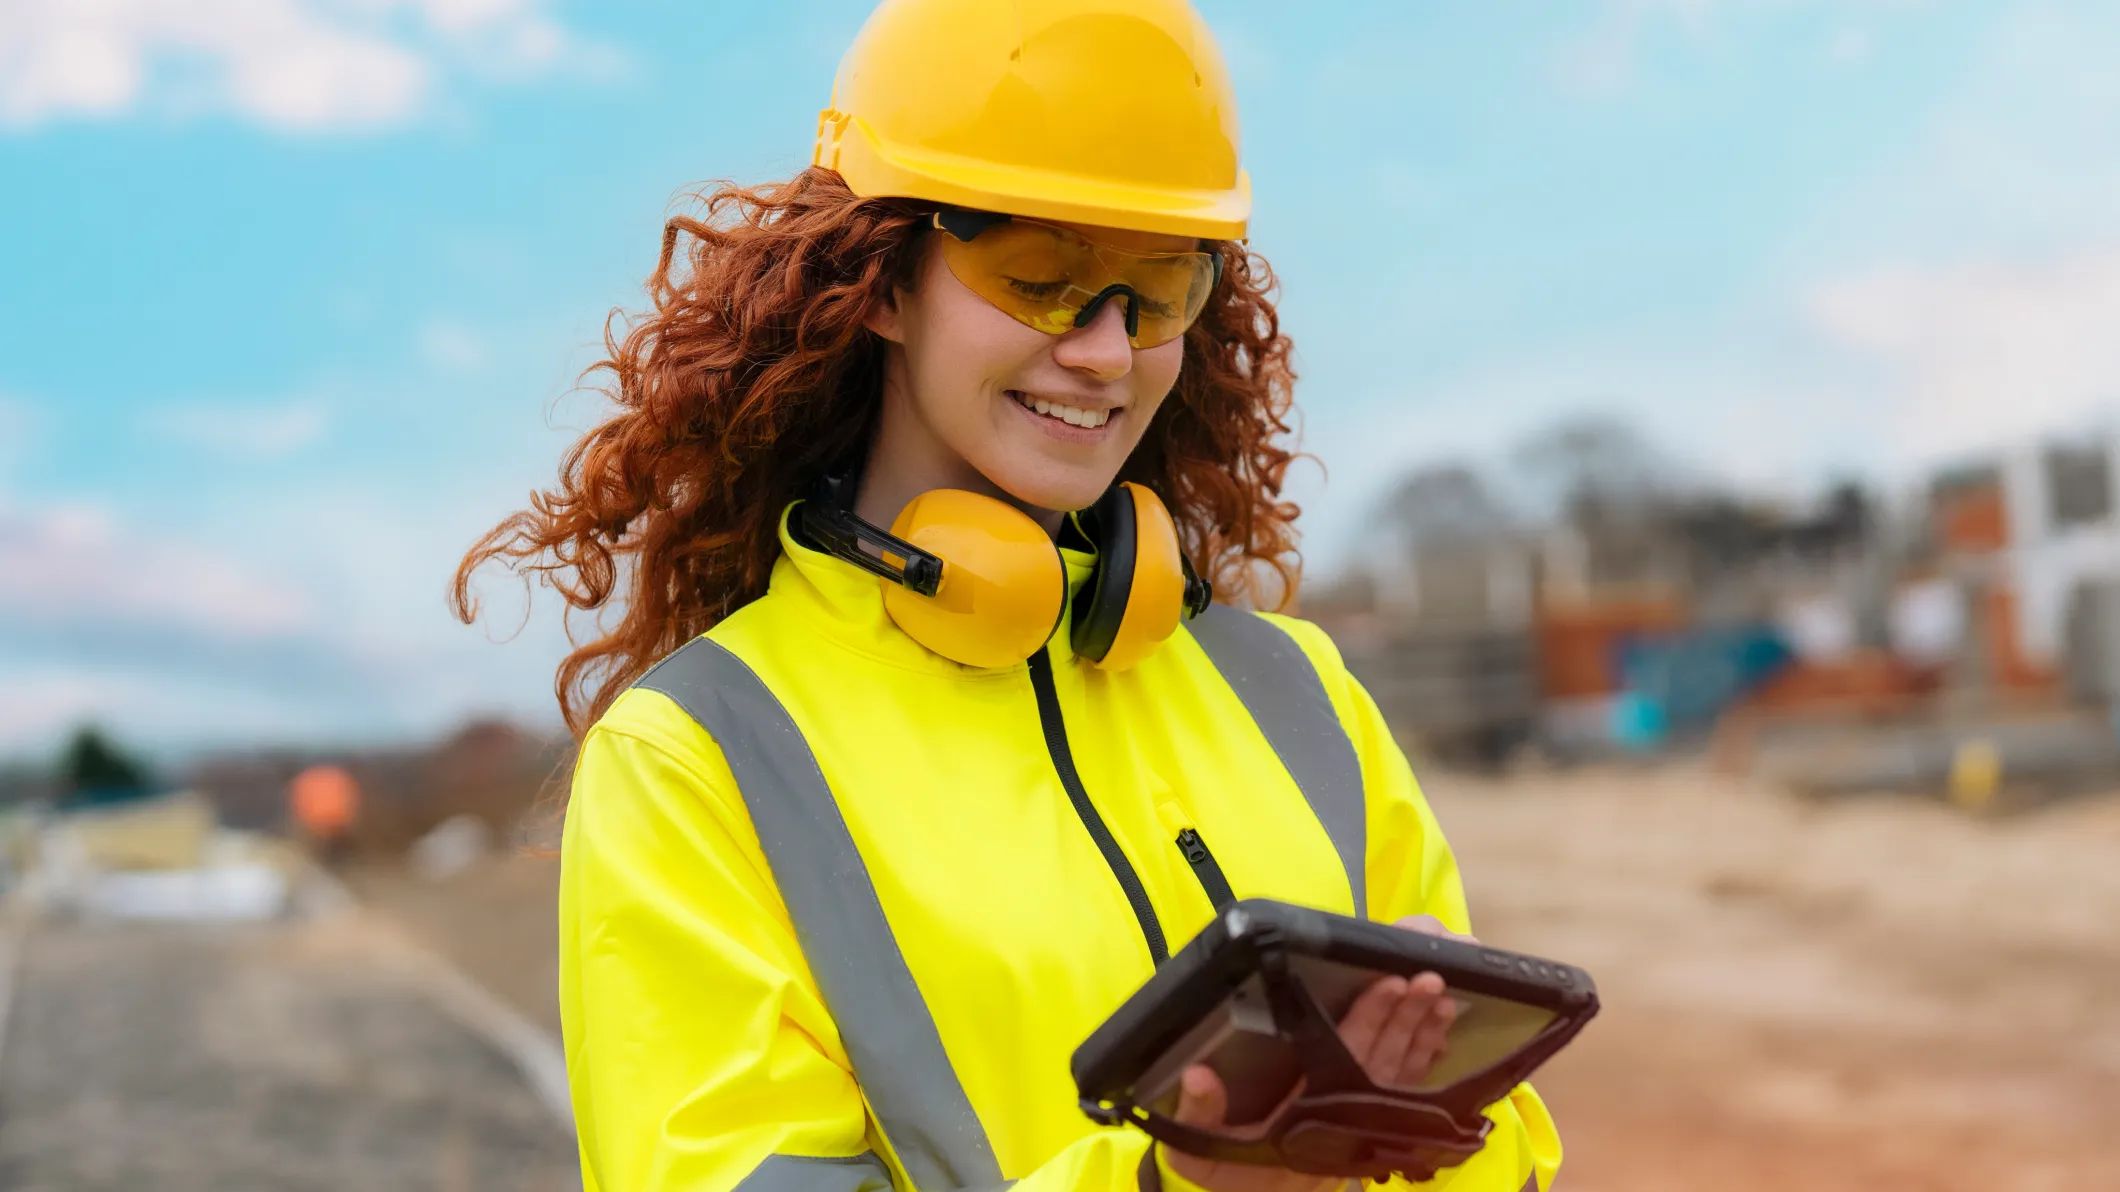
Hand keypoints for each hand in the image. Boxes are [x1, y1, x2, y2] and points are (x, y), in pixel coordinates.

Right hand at [1160, 916, 1475, 1191]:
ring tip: (1440, 996)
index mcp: (1306, 1123)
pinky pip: (1403, 1091)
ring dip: (1421, 1034)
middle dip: (1405, 1019)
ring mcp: (1358, 1128)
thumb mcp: (1199, 1156)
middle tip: (1427, 979)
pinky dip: (1423, 1059)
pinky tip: (1438, 1031)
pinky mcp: (1363, 1127)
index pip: (1345, 1064)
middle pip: (1383, 1062)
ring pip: (1400, 1075)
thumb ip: (1198, 1118)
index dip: (1368, 1023)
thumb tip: (1196, 1077)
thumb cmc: (1225, 1176)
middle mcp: (1342, 1125)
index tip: (1389, 986)